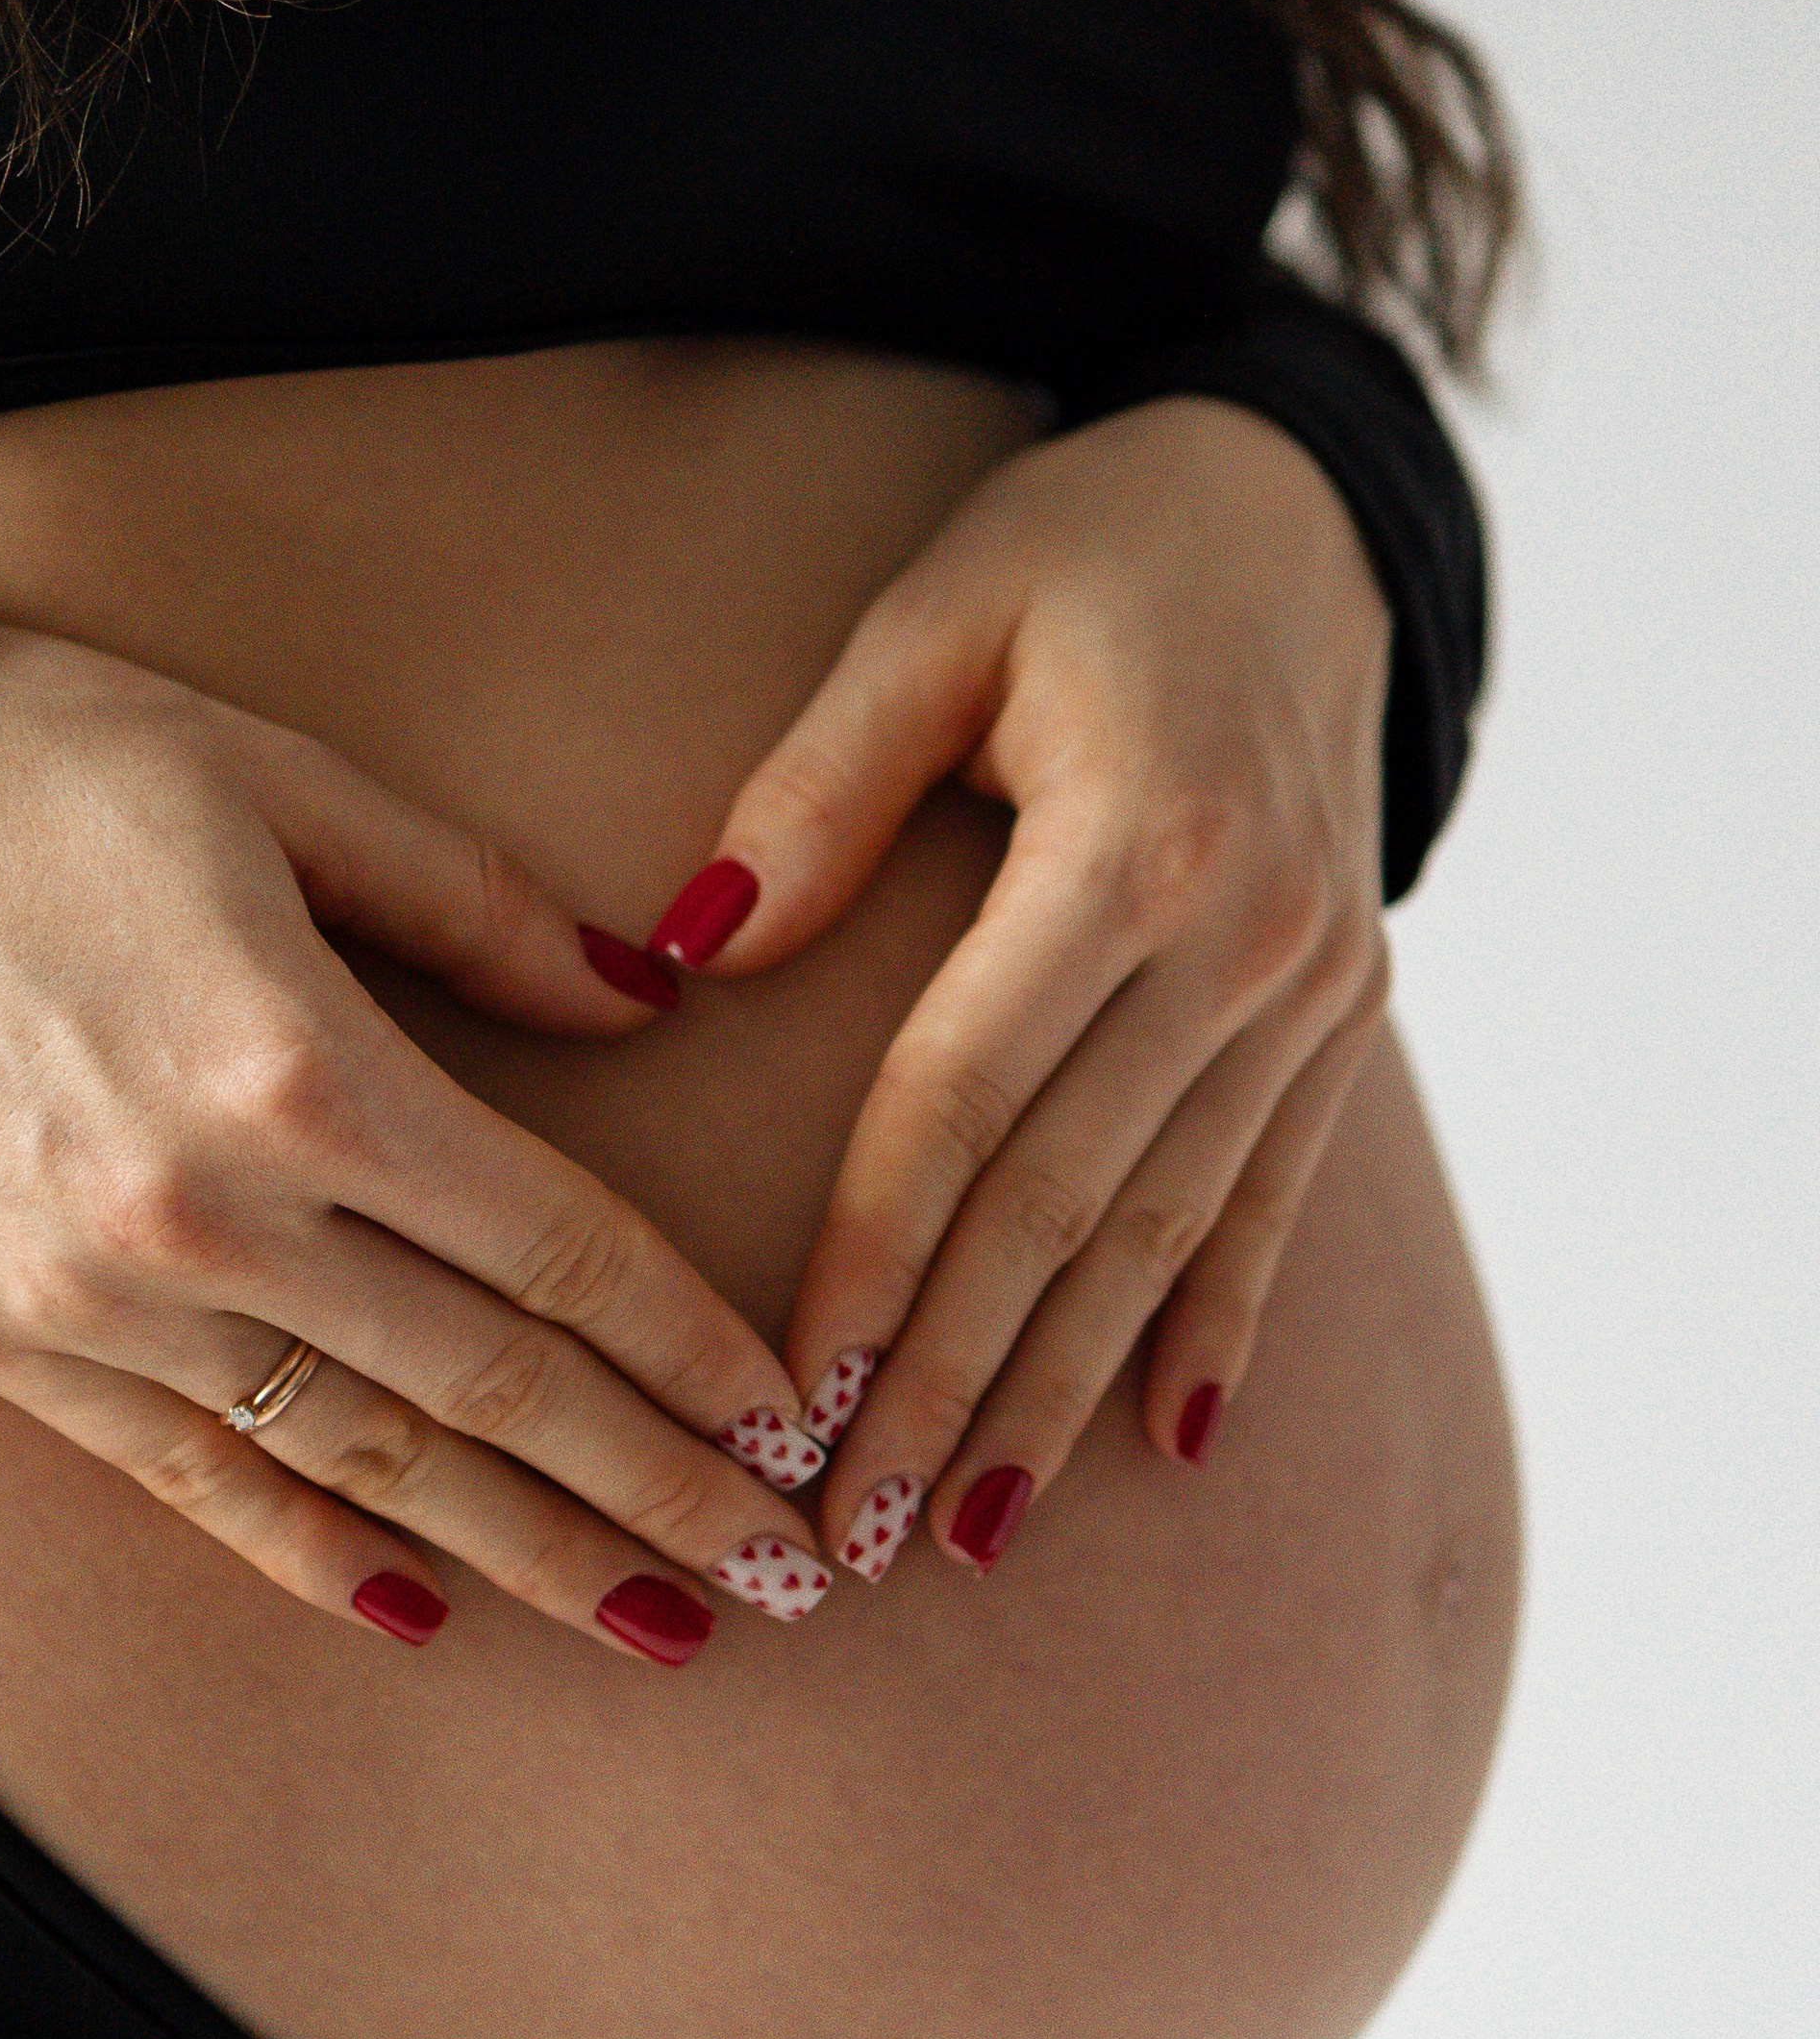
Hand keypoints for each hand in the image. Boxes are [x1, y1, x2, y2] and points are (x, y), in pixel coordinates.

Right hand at [0, 619, 835, 1661]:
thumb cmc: (46, 772)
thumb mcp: (286, 787)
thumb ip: (478, 911)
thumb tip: (643, 1003)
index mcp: (304, 1067)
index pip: (557, 1244)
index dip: (692, 1347)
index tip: (794, 1419)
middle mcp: (211, 1215)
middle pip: (492, 1385)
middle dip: (660, 1490)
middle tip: (791, 1573)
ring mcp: (99, 1299)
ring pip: (362, 1462)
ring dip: (523, 1553)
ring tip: (651, 1620)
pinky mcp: (5, 1346)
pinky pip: (193, 1485)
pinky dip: (312, 1555)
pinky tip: (421, 1610)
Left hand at [642, 399, 1392, 1577]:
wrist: (1297, 508)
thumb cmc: (1082, 548)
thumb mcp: (934, 619)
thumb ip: (817, 787)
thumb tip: (692, 947)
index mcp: (1130, 845)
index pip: (965, 1102)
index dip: (872, 1262)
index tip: (789, 1401)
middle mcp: (1244, 939)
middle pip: (1065, 1204)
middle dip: (952, 1382)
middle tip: (851, 1530)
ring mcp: (1314, 984)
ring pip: (1169, 1229)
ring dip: (1068, 1389)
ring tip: (975, 1525)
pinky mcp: (1346, 1005)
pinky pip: (1276, 1191)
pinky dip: (1221, 1320)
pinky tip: (1172, 1444)